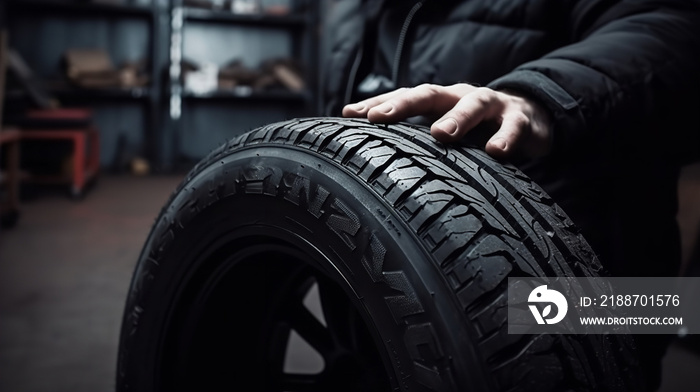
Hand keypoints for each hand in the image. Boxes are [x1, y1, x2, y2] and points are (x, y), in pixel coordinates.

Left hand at [342, 83, 552, 158]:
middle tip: (379, 118)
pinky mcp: (520, 119)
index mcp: (438, 101)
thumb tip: (373, 165)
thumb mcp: (446, 132)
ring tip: (441, 134)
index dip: (377, 105)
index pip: (403, 98)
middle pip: (428, 94)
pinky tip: (496, 151)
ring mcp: (491, 104)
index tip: (349, 115)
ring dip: (457, 118)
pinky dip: (505, 137)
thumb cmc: (477, 130)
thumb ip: (418, 143)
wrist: (529, 119)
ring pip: (474, 104)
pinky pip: (513, 126)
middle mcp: (459, 97)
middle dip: (402, 105)